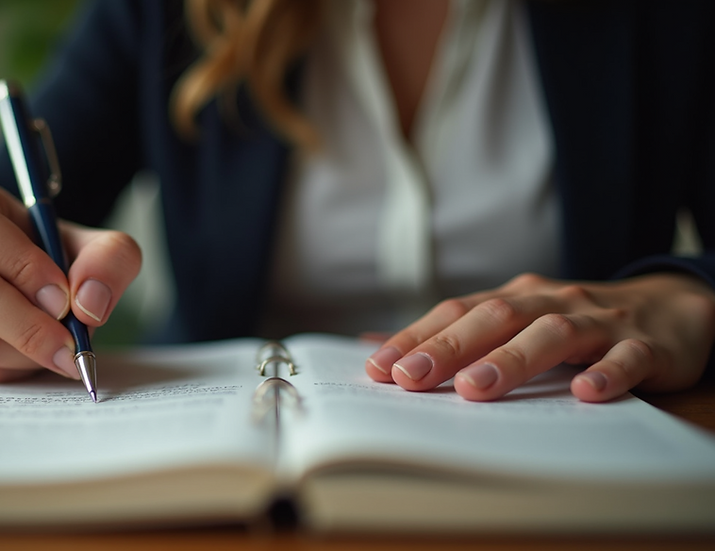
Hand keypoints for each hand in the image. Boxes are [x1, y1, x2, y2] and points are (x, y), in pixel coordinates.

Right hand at [0, 177, 141, 381]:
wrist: (22, 276)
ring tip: (60, 347)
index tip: (62, 295)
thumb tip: (89, 303)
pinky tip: (34, 354)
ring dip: (26, 352)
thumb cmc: (51, 252)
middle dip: (29, 325)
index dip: (20, 263)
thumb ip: (108, 260)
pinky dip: (12, 368)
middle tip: (71, 342)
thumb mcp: (92, 243)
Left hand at [365, 272, 714, 401]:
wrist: (671, 307)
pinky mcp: (646, 345)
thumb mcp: (513, 318)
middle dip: (449, 347)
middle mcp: (550, 302)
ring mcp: (598, 322)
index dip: (416, 337)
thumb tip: (376, 346)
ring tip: (477, 389)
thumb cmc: (573, 320)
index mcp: (515, 298)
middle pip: (495, 318)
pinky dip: (606, 373)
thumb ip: (452, 331)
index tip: (379, 368)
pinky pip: (626, 358)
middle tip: (412, 377)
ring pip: (553, 334)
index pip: (457, 312)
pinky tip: (584, 394)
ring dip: (513, 360)